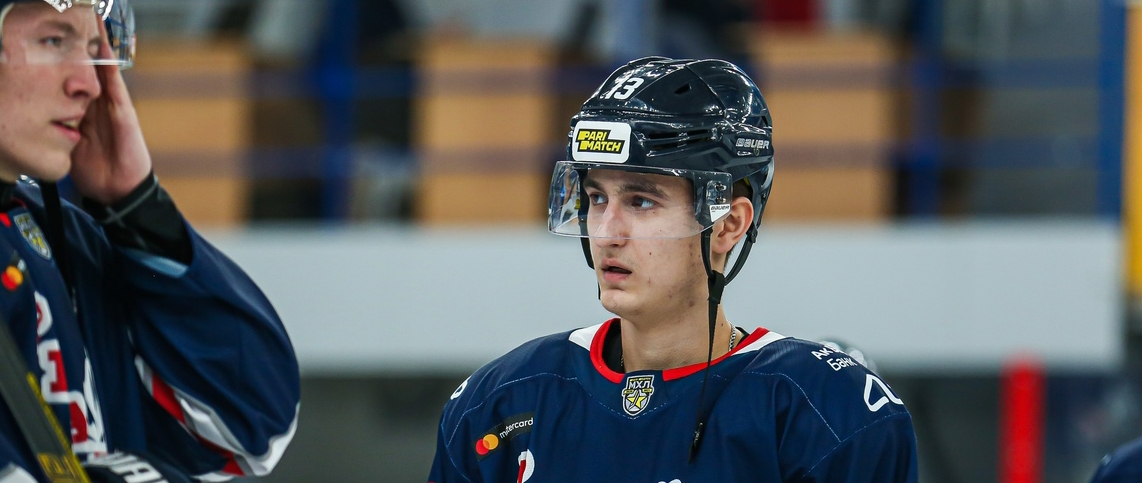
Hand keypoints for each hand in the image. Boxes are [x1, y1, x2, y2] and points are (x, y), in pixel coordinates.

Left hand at [70, 19, 151, 204]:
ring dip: (98, 47)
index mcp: (85, 113)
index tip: (56, 39)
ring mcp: (113, 107)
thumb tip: (35, 119)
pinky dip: (109, 64)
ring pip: (102, 70)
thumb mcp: (68, 145)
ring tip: (92, 22)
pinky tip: (103, 46)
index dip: (66, 60)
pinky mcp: (123, 112)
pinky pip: (115, 84)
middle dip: (83, 46)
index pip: (73, 81)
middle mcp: (99, 105)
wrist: (118, 190)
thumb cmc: (95, 171)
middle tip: (76, 18)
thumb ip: (59, 129)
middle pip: (88, 69)